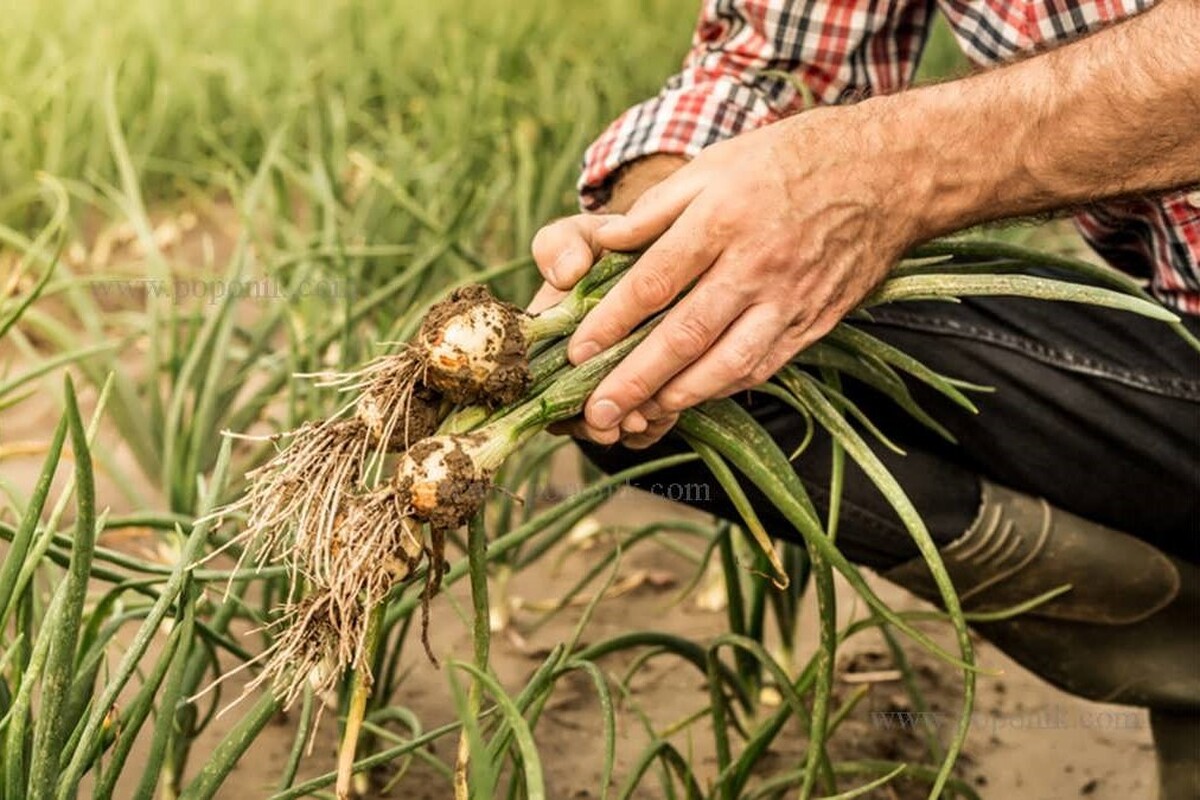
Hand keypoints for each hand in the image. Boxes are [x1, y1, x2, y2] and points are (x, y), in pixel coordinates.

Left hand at [536, 103, 927, 445]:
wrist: (889, 172)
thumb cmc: (791, 160)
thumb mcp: (717, 163)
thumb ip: (658, 208)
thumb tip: (604, 243)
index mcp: (723, 218)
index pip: (655, 280)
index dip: (612, 321)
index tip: (577, 351)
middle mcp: (756, 265)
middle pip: (685, 333)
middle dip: (635, 378)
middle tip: (596, 411)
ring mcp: (790, 299)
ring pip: (727, 362)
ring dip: (680, 395)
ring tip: (640, 415)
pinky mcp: (815, 321)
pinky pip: (764, 365)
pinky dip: (725, 386)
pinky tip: (695, 395)